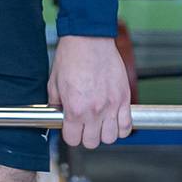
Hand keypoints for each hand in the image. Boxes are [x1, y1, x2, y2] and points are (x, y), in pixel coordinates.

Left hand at [50, 34, 132, 150]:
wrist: (89, 38)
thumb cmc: (71, 56)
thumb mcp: (54, 83)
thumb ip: (56, 104)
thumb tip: (57, 115)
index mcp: (75, 109)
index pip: (73, 140)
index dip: (71, 135)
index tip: (71, 128)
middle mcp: (95, 111)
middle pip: (93, 142)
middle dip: (87, 136)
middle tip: (85, 125)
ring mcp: (112, 105)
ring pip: (111, 137)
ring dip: (105, 133)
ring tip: (100, 122)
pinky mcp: (125, 98)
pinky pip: (127, 125)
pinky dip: (121, 127)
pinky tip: (115, 119)